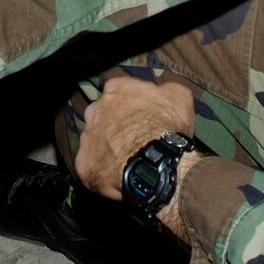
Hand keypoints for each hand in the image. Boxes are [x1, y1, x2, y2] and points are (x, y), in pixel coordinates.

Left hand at [72, 75, 195, 202]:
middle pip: (102, 114)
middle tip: (132, 138)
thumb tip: (163, 91)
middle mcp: (94, 110)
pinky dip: (101, 169)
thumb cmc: (168, 126)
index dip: (130, 103)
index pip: (118, 90)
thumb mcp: (179, 97)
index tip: (140, 114)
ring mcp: (87, 137)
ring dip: (107, 147)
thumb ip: (165, 90)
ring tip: (126, 159)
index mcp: (115, 89)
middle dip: (113, 124)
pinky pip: (91, 165)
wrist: (157, 163)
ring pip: (94, 140)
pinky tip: (116, 174)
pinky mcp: (84, 164)